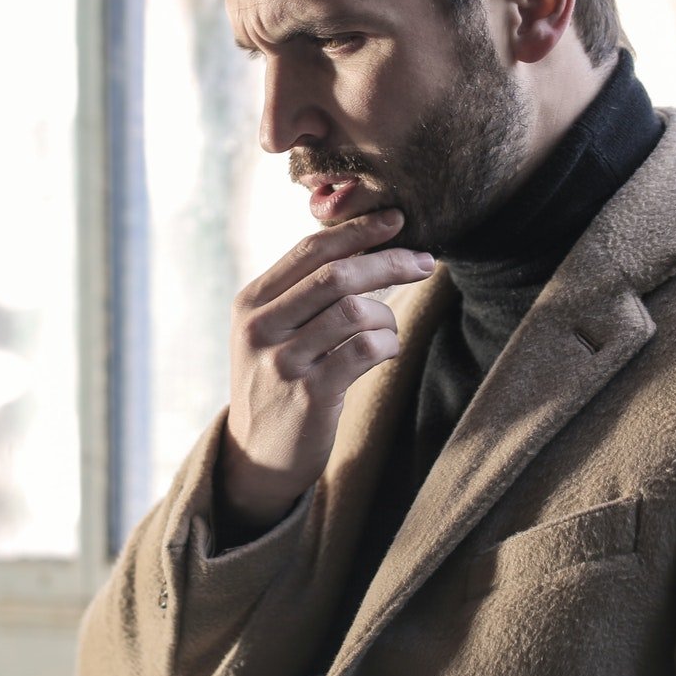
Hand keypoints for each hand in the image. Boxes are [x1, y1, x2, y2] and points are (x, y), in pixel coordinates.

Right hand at [219, 209, 434, 528]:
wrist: (257, 455)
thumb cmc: (277, 383)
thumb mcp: (271, 332)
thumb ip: (301, 293)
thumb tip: (364, 244)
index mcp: (251, 303)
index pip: (310, 251)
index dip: (357, 230)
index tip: (396, 219)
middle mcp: (261, 328)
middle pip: (336, 275)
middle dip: (388, 261)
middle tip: (424, 262)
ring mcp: (282, 362)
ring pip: (355, 311)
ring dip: (387, 316)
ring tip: (389, 329)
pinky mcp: (309, 395)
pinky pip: (365, 350)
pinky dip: (388, 344)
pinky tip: (386, 351)